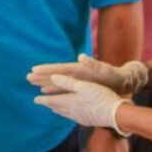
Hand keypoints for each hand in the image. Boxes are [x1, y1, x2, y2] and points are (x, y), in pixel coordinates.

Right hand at [28, 54, 147, 95]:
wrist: (124, 81)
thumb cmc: (114, 76)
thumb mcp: (105, 70)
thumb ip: (93, 64)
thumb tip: (81, 57)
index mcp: (79, 70)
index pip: (59, 69)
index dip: (46, 70)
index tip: (33, 70)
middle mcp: (76, 74)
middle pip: (55, 75)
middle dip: (42, 76)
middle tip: (27, 77)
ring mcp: (78, 81)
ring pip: (58, 82)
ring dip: (46, 83)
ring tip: (33, 84)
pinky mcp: (81, 87)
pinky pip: (64, 89)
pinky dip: (55, 91)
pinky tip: (48, 93)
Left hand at [34, 74, 128, 133]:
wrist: (116, 114)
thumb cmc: (101, 97)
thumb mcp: (84, 86)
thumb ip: (68, 82)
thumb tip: (53, 77)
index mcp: (70, 102)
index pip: (53, 100)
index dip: (44, 99)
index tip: (35, 99)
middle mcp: (73, 111)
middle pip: (57, 107)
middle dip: (48, 104)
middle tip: (41, 102)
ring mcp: (80, 118)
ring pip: (65, 113)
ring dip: (58, 109)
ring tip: (53, 108)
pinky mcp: (88, 121)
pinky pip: (73, 117)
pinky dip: (68, 114)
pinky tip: (71, 114)